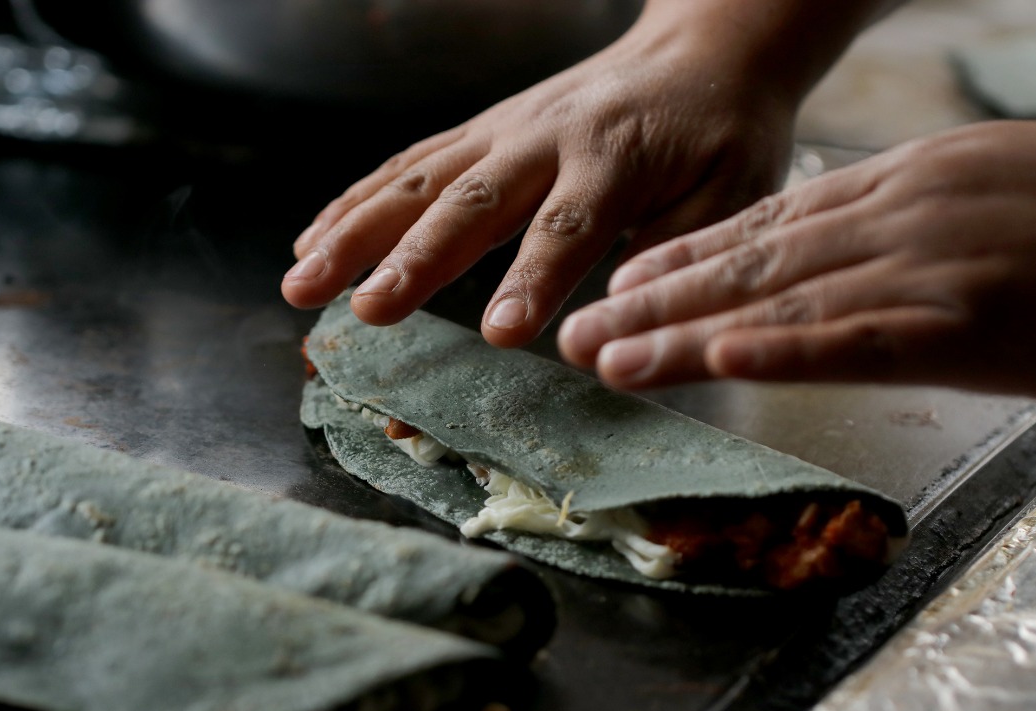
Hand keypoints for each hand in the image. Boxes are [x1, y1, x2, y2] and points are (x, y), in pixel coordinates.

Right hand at [280, 4, 813, 347]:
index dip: (531, 281)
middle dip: (412, 259)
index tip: (496, 335)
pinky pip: (409, 164)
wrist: (700, 49)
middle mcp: (545, 140)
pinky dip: (355, 199)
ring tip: (303, 282)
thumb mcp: (732, 196)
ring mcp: (502, 131)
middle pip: (470, 203)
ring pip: (418, 181)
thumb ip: (675, 253)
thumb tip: (616, 321)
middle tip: (363, 311)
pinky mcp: (479, 130)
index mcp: (615, 161)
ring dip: (356, 232)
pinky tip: (313, 238)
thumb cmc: (721, 135)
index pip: (568, 228)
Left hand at [558, 120, 1035, 396]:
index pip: (765, 223)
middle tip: (578, 332)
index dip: (686, 258)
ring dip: (682, 333)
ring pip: (775, 300)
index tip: (622, 285)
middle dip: (654, 299)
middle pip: (747, 260)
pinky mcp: (960, 321)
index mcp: (897, 182)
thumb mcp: (979, 188)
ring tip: (608, 359)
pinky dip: (778, 349)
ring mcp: (921, 265)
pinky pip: (851, 338)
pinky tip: (714, 362)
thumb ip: (898, 217)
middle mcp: (892, 215)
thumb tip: (826, 244)